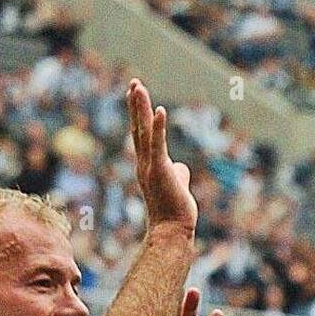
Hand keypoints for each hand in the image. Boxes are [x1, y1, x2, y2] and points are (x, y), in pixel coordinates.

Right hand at [128, 78, 197, 233]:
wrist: (171, 232)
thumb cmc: (174, 213)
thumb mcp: (177, 186)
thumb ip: (178, 173)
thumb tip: (180, 168)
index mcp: (148, 167)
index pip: (142, 136)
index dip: (139, 115)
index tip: (136, 96)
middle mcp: (144, 164)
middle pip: (138, 129)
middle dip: (136, 105)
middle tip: (134, 83)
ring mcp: (151, 167)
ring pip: (144, 132)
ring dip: (140, 108)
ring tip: (137, 87)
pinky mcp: (160, 171)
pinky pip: (159, 145)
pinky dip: (159, 127)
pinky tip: (160, 110)